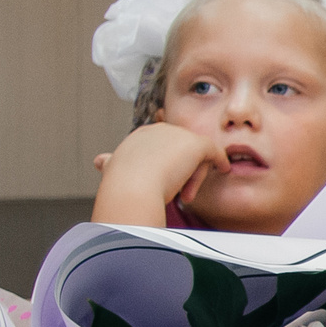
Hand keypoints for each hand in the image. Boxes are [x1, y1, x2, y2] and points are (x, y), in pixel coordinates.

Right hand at [94, 122, 228, 215]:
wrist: (131, 190)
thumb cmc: (122, 188)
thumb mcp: (115, 171)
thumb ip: (111, 163)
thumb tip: (101, 161)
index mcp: (139, 137)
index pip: (162, 147)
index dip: (167, 165)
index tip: (166, 182)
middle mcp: (158, 130)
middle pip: (181, 151)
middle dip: (182, 172)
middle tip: (181, 196)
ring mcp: (177, 135)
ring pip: (195, 155)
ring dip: (195, 175)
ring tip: (185, 196)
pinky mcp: (195, 144)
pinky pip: (213, 151)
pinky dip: (219, 160)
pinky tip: (224, 169)